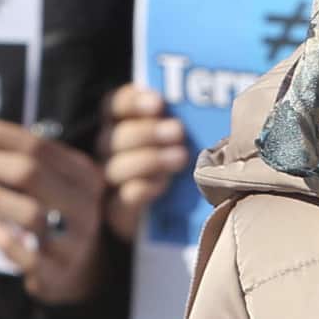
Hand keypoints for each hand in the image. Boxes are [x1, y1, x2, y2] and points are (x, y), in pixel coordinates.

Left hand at [0, 120, 109, 305]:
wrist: (82, 269)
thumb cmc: (56, 214)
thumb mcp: (53, 183)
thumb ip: (23, 162)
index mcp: (82, 175)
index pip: (39, 146)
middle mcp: (83, 205)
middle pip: (32, 174)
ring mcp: (73, 241)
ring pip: (31, 213)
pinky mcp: (58, 273)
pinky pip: (29, 257)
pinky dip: (5, 239)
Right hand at [98, 83, 190, 242]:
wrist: (174, 216)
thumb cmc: (183, 164)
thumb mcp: (185, 139)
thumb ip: (187, 123)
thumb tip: (208, 111)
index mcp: (122, 124)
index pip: (115, 106)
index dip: (132, 101)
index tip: (158, 102)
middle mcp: (110, 151)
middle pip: (114, 136)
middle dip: (147, 132)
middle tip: (177, 130)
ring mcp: (111, 182)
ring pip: (116, 167)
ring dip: (149, 159)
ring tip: (180, 157)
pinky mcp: (118, 211)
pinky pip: (123, 199)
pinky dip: (142, 189)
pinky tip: (163, 185)